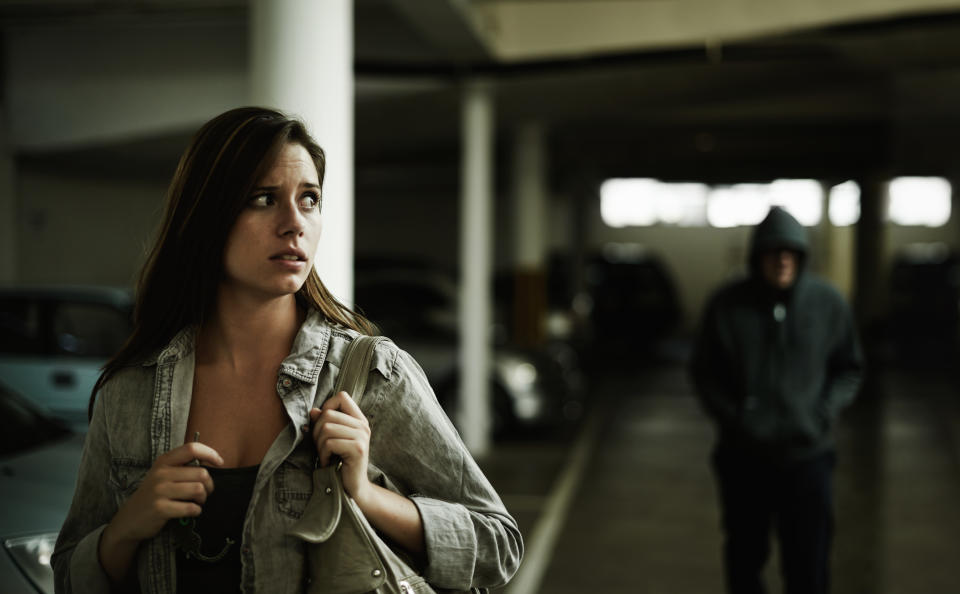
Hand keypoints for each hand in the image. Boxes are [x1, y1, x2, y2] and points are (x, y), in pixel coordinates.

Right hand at [105, 441, 222, 544]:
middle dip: (209, 486)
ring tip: (196, 502)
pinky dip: (195, 511)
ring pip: (198, 490)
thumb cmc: (154, 494)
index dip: (210, 453)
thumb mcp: (163, 474)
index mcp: (164, 461)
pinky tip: (189, 512)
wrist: (130, 519)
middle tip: (204, 493)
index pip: (192, 448)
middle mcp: (161, 473)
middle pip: (202, 473)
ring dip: (203, 499)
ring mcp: (160, 491)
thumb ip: (182, 466)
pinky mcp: (161, 508)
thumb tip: (214, 462)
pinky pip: (191, 508)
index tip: (219, 463)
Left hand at [310, 391, 371, 503]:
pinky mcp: (357, 449)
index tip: (323, 425)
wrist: (352, 488)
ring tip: (325, 455)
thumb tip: (313, 410)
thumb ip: (324, 423)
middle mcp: (362, 425)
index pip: (341, 396)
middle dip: (317, 431)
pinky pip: (330, 443)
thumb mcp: (331, 439)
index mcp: (358, 419)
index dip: (327, 406)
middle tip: (322, 448)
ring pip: (327, 428)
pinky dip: (323, 455)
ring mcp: (362, 436)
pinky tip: (328, 463)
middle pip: (328, 414)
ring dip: (319, 445)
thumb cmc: (339, 462)